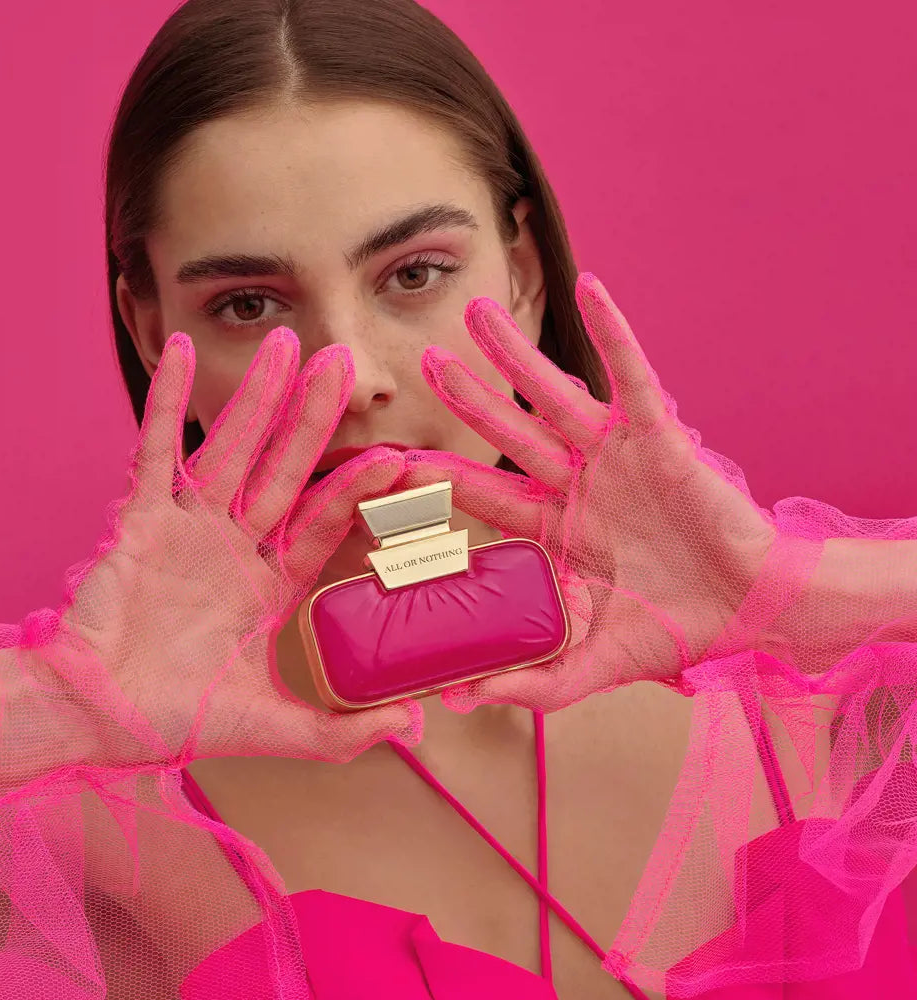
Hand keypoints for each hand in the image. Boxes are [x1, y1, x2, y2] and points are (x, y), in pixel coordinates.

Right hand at [43, 328, 422, 762]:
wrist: (96, 722)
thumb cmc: (176, 720)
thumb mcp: (275, 726)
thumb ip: (342, 730)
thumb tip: (415, 730)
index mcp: (269, 584)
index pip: (322, 521)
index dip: (358, 489)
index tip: (398, 458)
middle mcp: (234, 545)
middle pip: (284, 467)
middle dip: (314, 417)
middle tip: (343, 362)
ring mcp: (188, 528)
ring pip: (229, 449)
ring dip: (256, 397)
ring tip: (284, 343)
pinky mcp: (139, 521)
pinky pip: (154, 453)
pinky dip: (162, 403)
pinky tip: (176, 352)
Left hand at [397, 273, 777, 712]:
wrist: (745, 612)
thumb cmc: (670, 631)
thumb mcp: (587, 664)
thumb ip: (527, 680)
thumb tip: (458, 700)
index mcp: (552, 530)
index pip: (482, 496)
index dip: (438, 478)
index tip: (390, 462)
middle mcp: (575, 484)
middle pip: (507, 433)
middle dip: (466, 399)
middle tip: (425, 364)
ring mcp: (614, 456)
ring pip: (554, 395)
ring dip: (516, 354)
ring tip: (476, 313)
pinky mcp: (658, 436)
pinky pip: (632, 376)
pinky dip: (614, 333)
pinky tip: (590, 288)